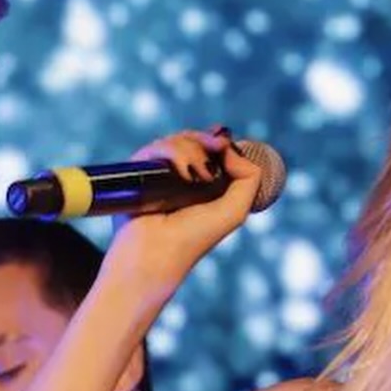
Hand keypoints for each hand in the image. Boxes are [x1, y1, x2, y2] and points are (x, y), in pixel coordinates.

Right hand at [104, 128, 263, 296]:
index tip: (221, 143)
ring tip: (192, 176)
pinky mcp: (140, 170)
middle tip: (213, 148)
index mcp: (205, 185)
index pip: (212, 149)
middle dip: (205, 141)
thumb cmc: (194, 237)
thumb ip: (249, 177)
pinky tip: (181, 173)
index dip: (218, 142)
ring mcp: (161, 173)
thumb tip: (229, 146)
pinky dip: (171, 152)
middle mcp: (182, 177)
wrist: (155, 251)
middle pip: (195, 139)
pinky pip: (156, 147)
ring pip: (176, 141)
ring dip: (189, 149)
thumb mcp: (235, 211)